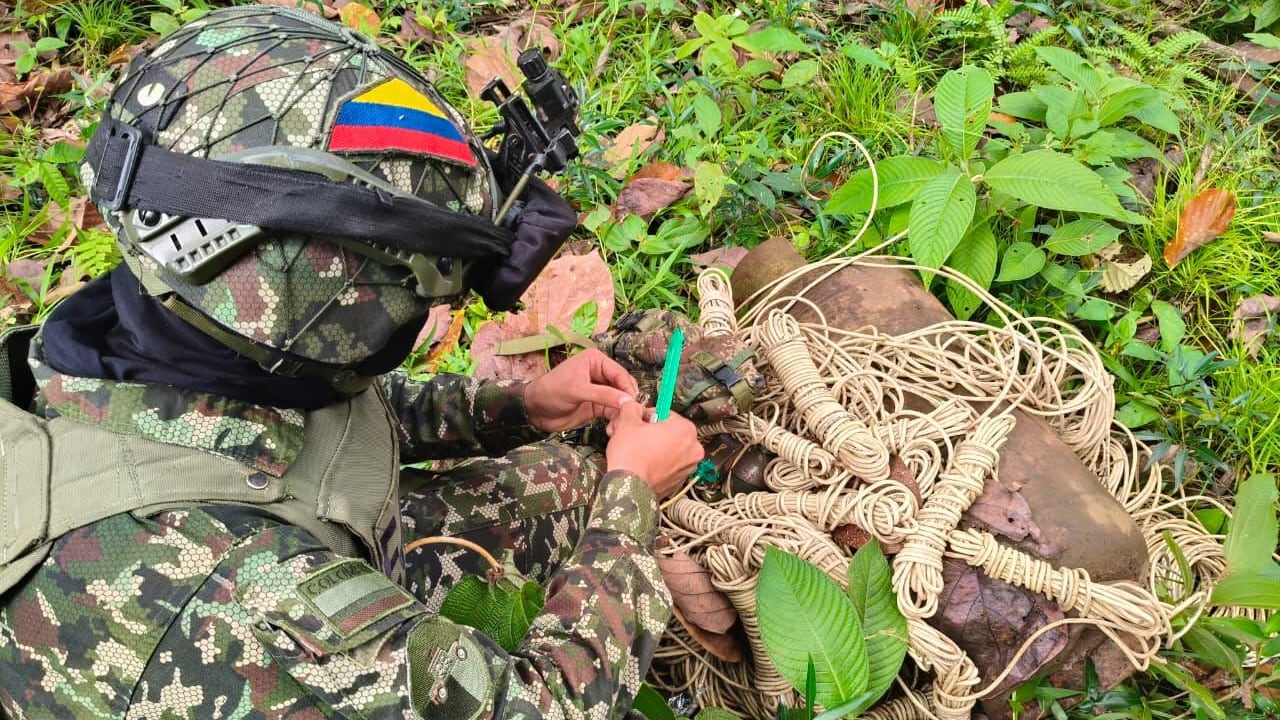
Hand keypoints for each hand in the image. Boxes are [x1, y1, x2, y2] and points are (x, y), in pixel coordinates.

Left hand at [524, 349, 639, 431]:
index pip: (619, 373)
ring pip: (620, 401)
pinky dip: (616, 420)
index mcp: (596, 361)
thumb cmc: (551, 392)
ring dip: (622, 413)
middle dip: (626, 402)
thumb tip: (627, 400)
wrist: (535, 411)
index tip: (632, 403)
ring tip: (618, 425)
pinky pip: (613, 412)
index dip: (627, 388)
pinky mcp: (598, 406)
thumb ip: (603, 395)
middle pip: (623, 387)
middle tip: (628, 416)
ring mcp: (600, 390)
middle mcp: (601, 373)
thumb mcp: (577, 390)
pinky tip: (612, 428)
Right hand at [604, 402, 703, 497]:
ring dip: (653, 446)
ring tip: (636, 450)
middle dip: (650, 431)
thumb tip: (631, 405)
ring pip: (669, 448)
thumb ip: (631, 408)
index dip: (647, 416)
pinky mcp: (679, 481)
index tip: (638, 421)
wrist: (629, 489)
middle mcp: (693, 448)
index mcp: (685, 429)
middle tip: (633, 435)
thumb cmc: (631, 458)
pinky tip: (642, 462)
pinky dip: (658, 462)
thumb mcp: (627, 423)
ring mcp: (688, 467)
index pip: (665, 413)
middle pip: (668, 431)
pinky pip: (669, 464)